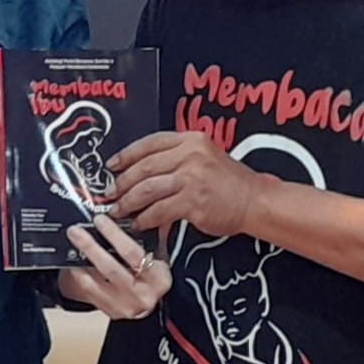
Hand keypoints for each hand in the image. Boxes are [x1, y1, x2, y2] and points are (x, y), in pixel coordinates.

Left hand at [58, 212, 171, 319]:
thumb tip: (146, 207)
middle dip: (91, 246)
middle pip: (111, 268)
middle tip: (76, 230)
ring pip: (95, 281)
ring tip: (72, 241)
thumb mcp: (160, 255)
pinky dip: (78, 274)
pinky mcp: (110, 311)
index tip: (100, 220)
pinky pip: (88, 291)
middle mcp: (143, 295)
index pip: (133, 254)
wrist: (147, 300)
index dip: (115, 235)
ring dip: (80, 259)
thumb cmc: (153, 273)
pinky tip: (73, 261)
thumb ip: (155, 233)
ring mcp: (125, 305)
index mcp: (159, 278)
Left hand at [110, 131, 259, 235]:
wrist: (254, 200)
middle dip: (122, 182)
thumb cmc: (229, 182)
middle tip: (109, 193)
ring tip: (118, 210)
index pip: (150, 143)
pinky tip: (139, 224)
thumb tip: (140, 173)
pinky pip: (159, 210)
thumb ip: (176, 158)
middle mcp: (190, 154)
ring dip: (128, 201)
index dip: (126, 155)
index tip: (111, 165)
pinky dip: (145, 218)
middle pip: (144, 167)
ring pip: (148, 189)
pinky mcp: (193, 201)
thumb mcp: (205, 157)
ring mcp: (192, 177)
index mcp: (191, 139)